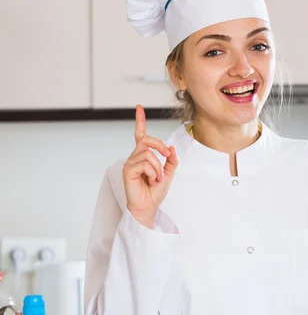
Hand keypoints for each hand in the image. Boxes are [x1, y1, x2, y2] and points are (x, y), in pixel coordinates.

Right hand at [123, 105, 178, 226]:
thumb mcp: (169, 173)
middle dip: (160, 145)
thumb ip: (171, 160)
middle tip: (167, 156)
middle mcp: (135, 157)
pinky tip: (151, 180)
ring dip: (158, 167)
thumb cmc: (155, 192)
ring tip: (157, 178)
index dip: (140, 121)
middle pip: (147, 140)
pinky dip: (153, 172)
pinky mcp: (128, 170)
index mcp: (143, 156)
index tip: (139, 107)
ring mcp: (130, 163)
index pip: (140, 135)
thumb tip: (172, 148)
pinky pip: (144, 163)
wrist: (148, 207)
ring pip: (148, 154)